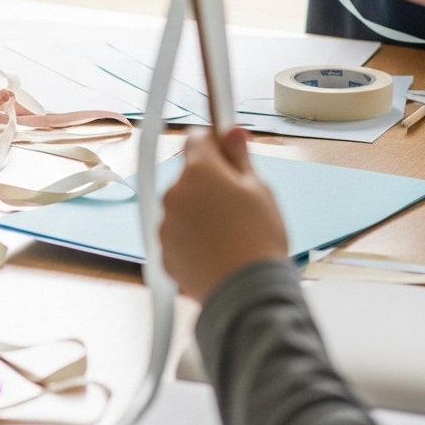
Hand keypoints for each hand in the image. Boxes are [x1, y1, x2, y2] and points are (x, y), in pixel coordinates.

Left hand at [160, 127, 287, 303]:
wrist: (247, 294)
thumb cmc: (259, 241)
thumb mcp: (260, 190)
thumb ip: (239, 156)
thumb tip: (232, 131)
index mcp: (198, 171)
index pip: (197, 138)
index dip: (215, 142)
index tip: (227, 148)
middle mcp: (174, 194)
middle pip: (190, 175)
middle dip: (210, 182)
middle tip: (238, 202)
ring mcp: (166, 224)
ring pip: (183, 206)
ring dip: (200, 211)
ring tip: (229, 232)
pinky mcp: (164, 252)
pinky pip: (178, 235)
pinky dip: (192, 238)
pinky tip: (217, 250)